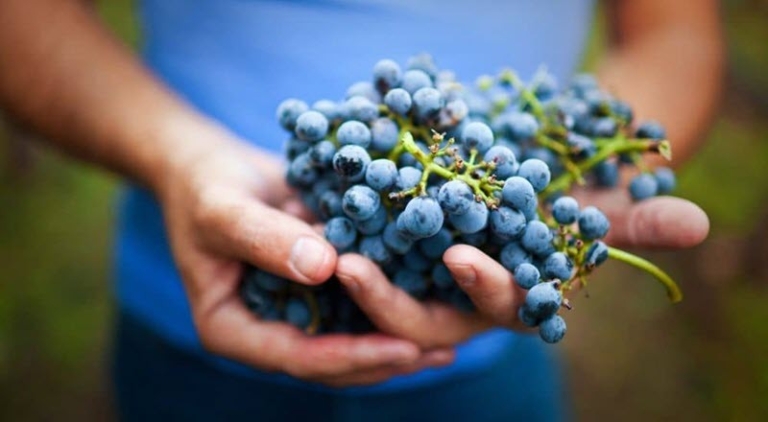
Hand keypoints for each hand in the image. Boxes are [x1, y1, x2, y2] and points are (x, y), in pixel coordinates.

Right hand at [157, 129, 452, 386]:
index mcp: (231, 329)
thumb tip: (324, 267)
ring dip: (393, 343)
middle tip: (438, 351)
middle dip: (384, 359)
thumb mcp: (224, 209)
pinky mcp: (313, 288)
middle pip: (329, 361)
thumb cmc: (205, 186)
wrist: (212, 166)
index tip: (404, 346)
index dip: (351, 356)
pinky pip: (352, 306)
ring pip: (346, 340)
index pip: (296, 357)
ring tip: (448, 342)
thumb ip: (265, 238)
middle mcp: (265, 329)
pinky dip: (387, 306)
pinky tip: (431, 301)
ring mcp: (291, 311)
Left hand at [336, 189, 708, 347]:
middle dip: (391, 300)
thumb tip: (699, 225)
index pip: (498, 305)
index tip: (463, 253)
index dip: (485, 285)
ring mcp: (422, 289)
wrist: (512, 180)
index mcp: (509, 298)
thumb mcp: (590, 206)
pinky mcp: (389, 264)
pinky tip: (312, 228)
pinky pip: (361, 267)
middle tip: (354, 267)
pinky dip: (341, 250)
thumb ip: (633, 220)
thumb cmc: (558, 201)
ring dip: (355, 282)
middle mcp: (460, 304)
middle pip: (423, 320)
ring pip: (383, 300)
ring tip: (327, 252)